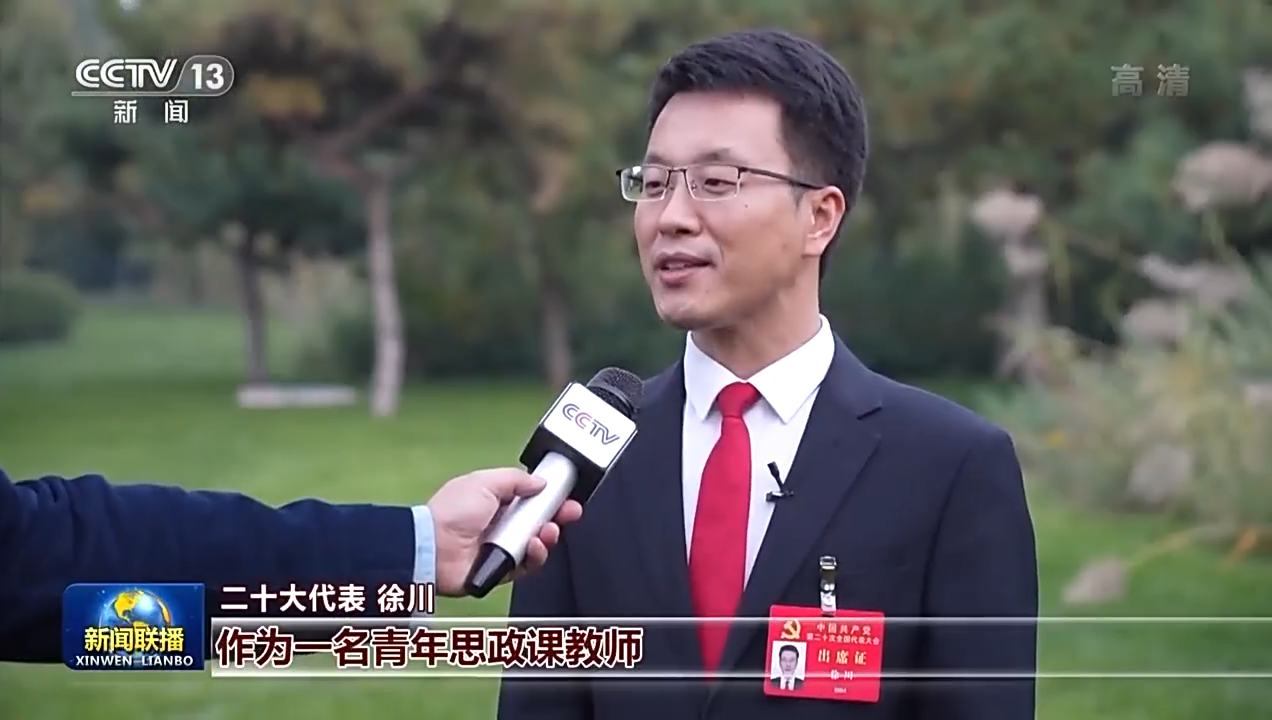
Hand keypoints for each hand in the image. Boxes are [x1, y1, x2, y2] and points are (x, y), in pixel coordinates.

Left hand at [427, 467, 582, 595]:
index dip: (549, 497)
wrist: (433, 547)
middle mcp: (499, 523)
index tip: (565, 496)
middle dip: (557, 516)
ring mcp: (501, 547)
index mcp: (495, 500)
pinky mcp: (501, 569)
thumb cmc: (451, 512)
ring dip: (548, 535)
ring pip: (537, 542)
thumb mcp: (485, 481)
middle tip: (569, 513)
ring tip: (548, 531)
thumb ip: (516, 479)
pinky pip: (527, 564)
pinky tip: (535, 546)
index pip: (530, 498)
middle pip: (538, 520)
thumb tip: (540, 482)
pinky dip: (536, 555)